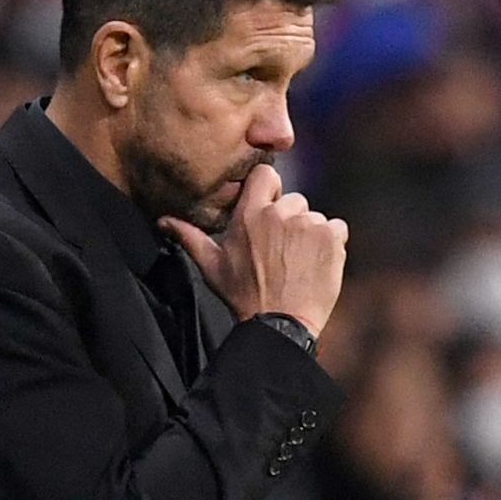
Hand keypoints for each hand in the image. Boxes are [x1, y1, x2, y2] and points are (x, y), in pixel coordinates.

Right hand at [162, 163, 347, 339]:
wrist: (280, 324)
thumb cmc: (244, 296)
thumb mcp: (212, 266)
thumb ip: (190, 237)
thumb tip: (163, 221)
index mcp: (250, 214)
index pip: (265, 175)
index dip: (270, 189)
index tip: (270, 207)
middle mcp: (280, 214)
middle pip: (294, 200)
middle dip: (291, 221)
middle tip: (283, 252)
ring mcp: (308, 224)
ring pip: (315, 218)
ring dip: (311, 235)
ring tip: (299, 264)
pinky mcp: (331, 237)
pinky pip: (337, 229)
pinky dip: (332, 244)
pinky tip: (317, 265)